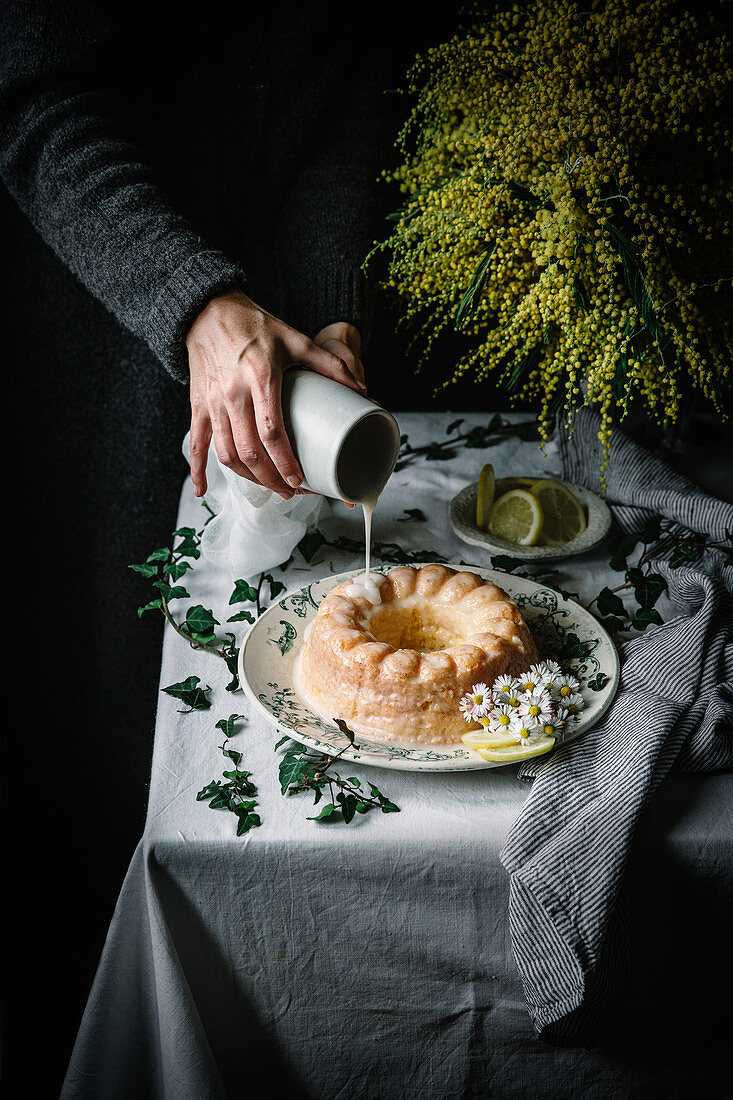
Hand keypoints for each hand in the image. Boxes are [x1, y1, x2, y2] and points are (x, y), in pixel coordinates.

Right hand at [186, 292, 365, 497]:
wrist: (209, 311)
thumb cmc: (256, 326)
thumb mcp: (296, 340)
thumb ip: (331, 365)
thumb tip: (362, 391)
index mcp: (261, 378)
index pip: (272, 432)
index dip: (286, 462)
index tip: (300, 480)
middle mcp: (234, 393)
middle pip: (250, 451)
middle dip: (272, 479)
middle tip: (291, 491)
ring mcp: (213, 402)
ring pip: (226, 454)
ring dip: (248, 479)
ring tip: (269, 489)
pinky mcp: (197, 405)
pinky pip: (196, 443)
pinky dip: (198, 470)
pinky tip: (203, 490)